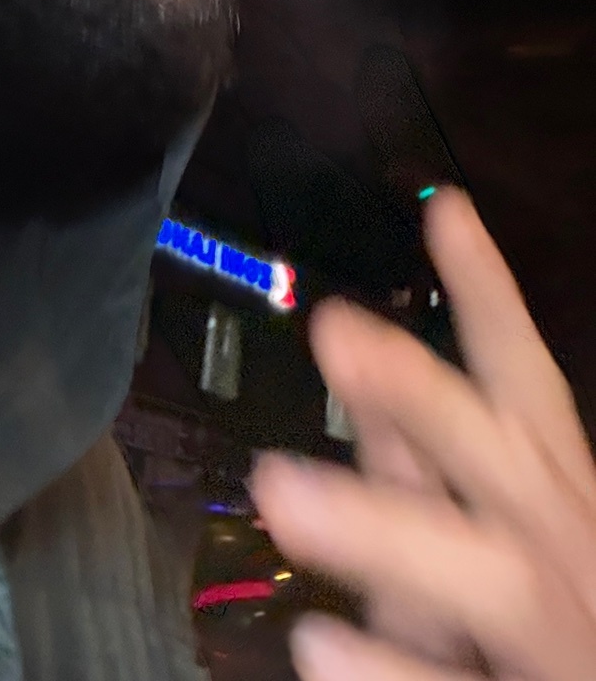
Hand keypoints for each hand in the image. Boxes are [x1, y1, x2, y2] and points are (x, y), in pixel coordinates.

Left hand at [249, 186, 595, 680]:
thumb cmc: (537, 631)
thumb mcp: (480, 525)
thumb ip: (414, 450)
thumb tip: (354, 350)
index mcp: (553, 498)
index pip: (526, 384)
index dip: (492, 300)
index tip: (448, 212)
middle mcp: (567, 554)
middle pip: (505, 462)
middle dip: (427, 395)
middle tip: (336, 331)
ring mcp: (559, 641)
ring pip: (493, 578)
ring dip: (386, 528)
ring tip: (279, 489)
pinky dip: (389, 673)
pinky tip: (317, 642)